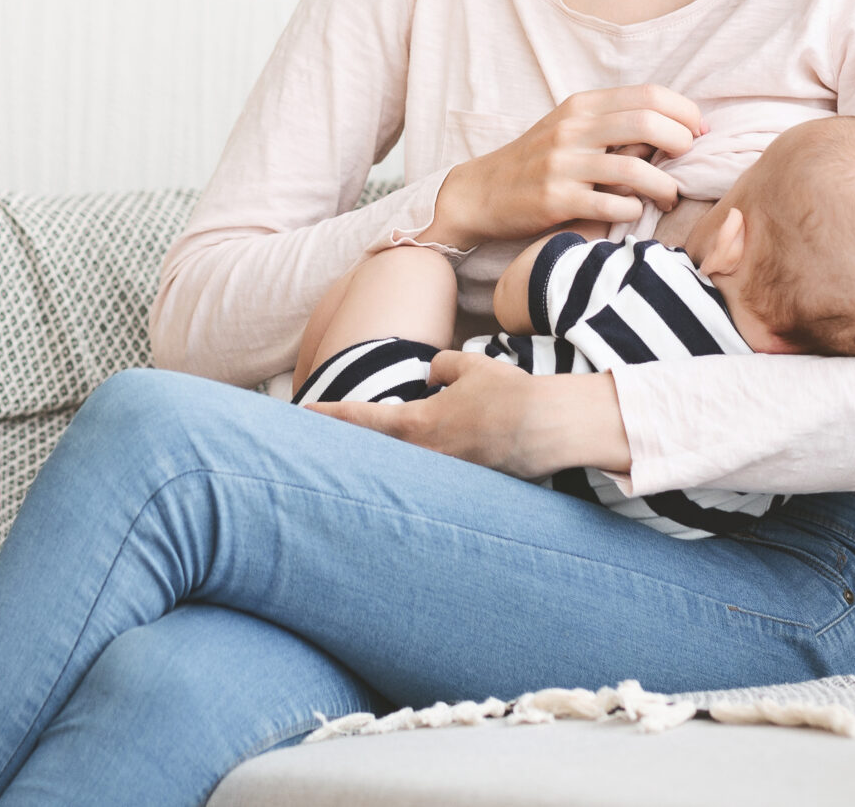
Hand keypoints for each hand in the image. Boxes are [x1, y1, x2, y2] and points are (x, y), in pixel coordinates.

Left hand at [305, 350, 630, 479]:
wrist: (550, 429)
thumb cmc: (509, 394)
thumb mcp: (468, 366)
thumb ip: (440, 367)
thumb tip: (432, 375)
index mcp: (418, 425)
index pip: (361, 419)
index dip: (330, 415)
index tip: (304, 412)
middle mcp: (425, 457)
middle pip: (373, 453)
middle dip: (347, 447)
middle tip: (316, 443)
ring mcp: (445, 476)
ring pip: (402, 468)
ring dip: (382, 462)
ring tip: (358, 459)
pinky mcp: (466, 487)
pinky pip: (432, 477)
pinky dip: (417, 471)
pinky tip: (412, 470)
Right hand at [428, 85, 703, 249]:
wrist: (481, 192)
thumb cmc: (536, 161)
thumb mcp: (569, 128)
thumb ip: (612, 122)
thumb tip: (672, 125)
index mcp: (581, 105)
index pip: (649, 94)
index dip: (685, 112)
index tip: (698, 133)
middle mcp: (572, 129)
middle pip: (647, 122)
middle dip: (681, 142)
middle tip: (689, 162)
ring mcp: (563, 164)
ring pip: (634, 168)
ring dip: (665, 185)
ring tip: (670, 196)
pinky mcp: (555, 199)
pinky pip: (611, 204)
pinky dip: (633, 209)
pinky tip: (634, 211)